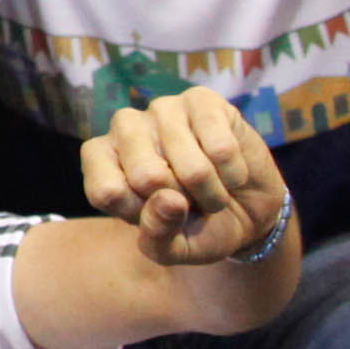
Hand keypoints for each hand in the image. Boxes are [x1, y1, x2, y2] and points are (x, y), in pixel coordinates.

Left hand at [76, 83, 288, 268]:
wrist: (248, 212)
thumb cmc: (197, 227)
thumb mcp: (172, 248)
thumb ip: (157, 235)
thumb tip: (167, 200)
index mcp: (101, 160)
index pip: (105, 192)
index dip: (140, 214)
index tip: (156, 214)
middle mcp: (124, 127)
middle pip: (146, 176)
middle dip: (180, 203)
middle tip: (188, 201)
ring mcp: (162, 109)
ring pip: (192, 168)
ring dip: (212, 193)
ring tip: (211, 189)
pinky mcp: (201, 100)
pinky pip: (221, 149)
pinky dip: (233, 174)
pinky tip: (229, 170)